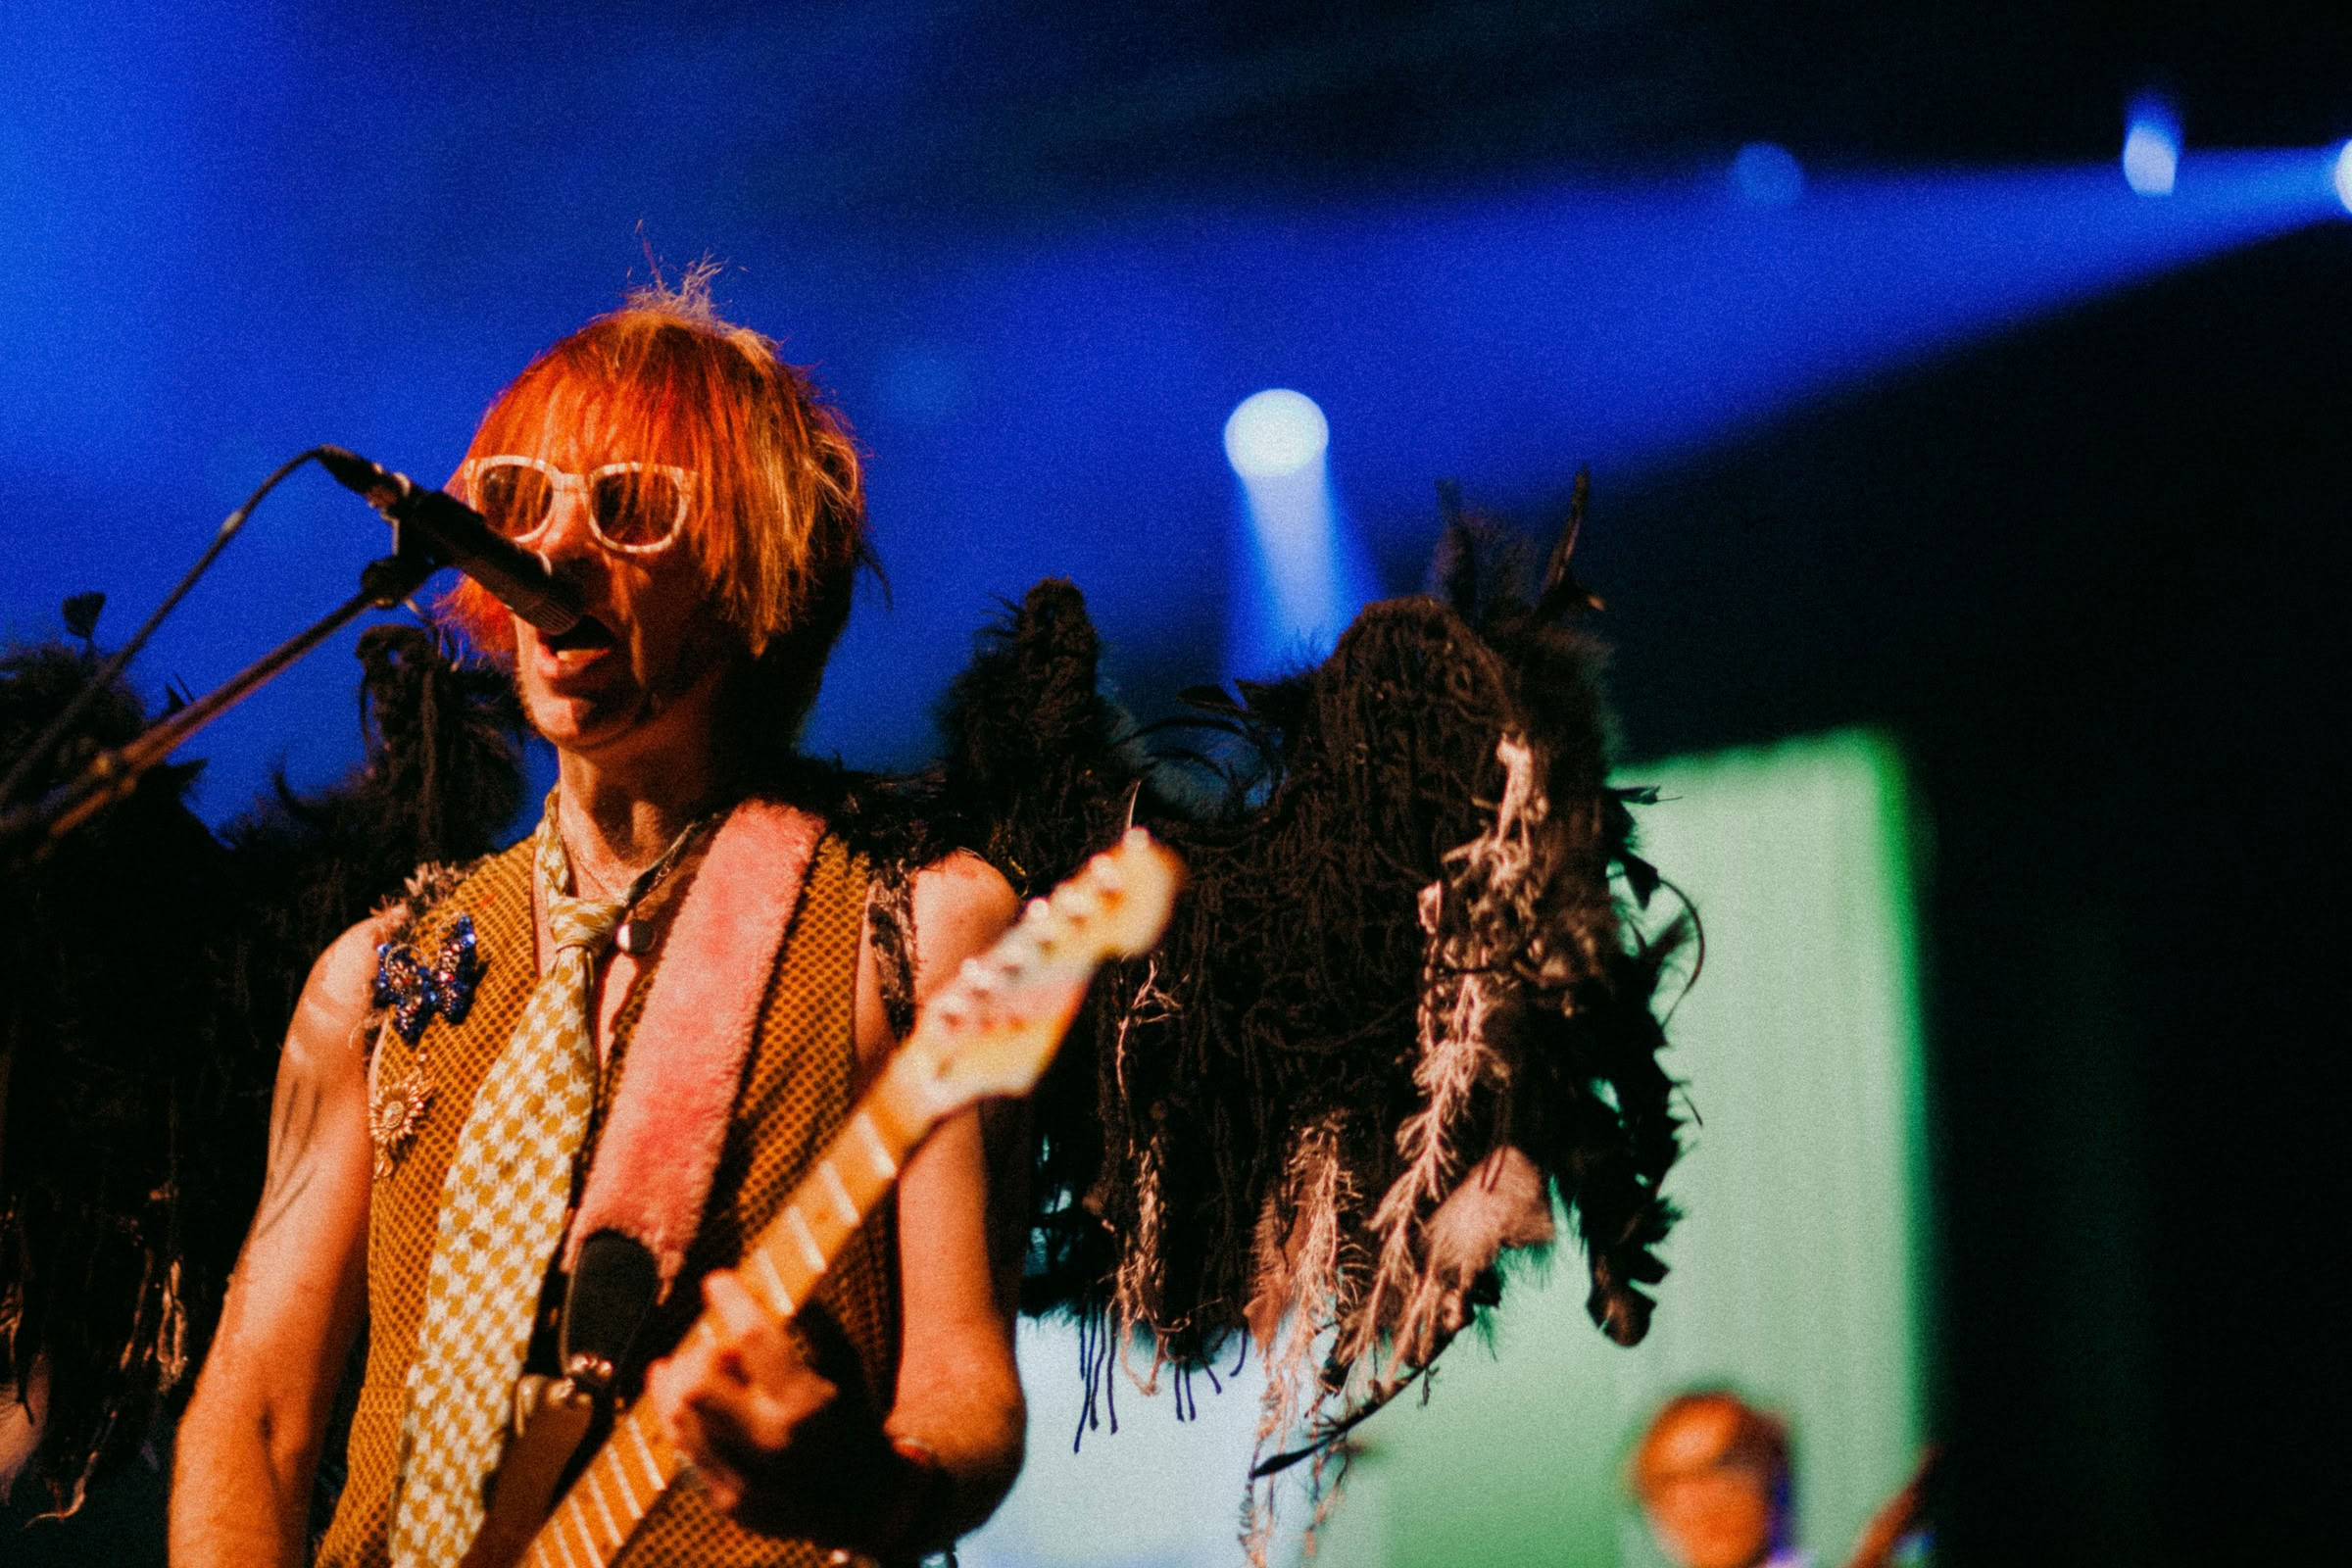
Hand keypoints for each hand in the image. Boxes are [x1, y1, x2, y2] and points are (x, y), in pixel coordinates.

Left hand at [644, 1270, 907, 1548]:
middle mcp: (770, 1442)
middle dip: (702, 1351)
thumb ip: (815, 1322)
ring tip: (699, 1365)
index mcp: (806, 1403)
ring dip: (682, 1380)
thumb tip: (775, 1279)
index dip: (731, 1301)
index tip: (718, 1280)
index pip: (753, 1339)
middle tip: (720, 1347)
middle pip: (698, 1382)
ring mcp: (744, 1477)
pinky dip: (677, 1413)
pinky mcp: (726, 1499)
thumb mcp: (849, 1365)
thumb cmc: (854, 1419)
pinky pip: (683, 1448)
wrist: (863, 1502)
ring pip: (679, 1415)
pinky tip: (679, 1391)